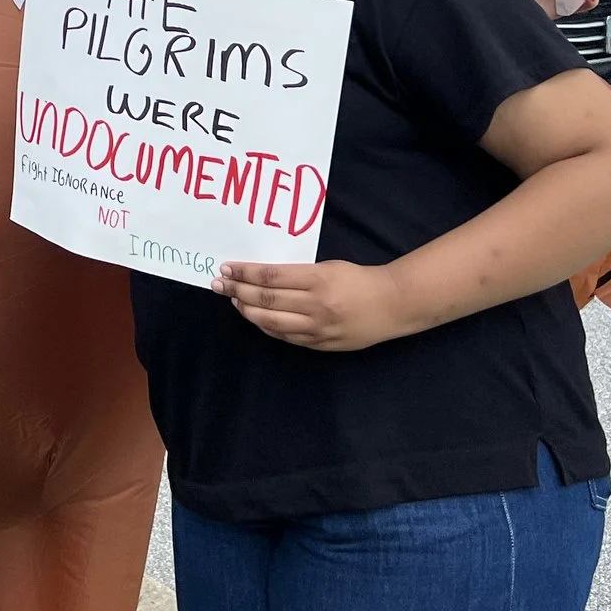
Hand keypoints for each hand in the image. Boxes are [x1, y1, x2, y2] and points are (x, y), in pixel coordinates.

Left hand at [213, 259, 409, 351]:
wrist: (392, 305)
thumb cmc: (358, 279)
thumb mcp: (328, 266)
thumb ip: (298, 274)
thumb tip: (261, 277)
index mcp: (318, 279)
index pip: (270, 277)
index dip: (244, 273)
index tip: (226, 268)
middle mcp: (315, 305)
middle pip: (266, 299)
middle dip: (237, 291)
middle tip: (219, 284)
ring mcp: (317, 328)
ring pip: (271, 321)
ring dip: (247, 311)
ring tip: (234, 301)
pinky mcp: (321, 344)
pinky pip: (286, 337)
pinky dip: (266, 327)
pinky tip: (255, 318)